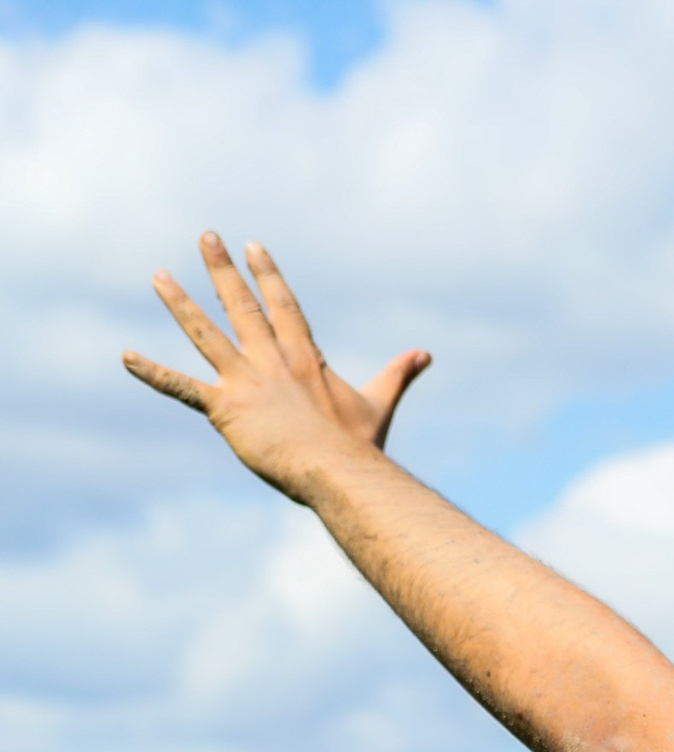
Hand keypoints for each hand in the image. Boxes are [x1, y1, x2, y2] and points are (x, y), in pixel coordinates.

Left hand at [123, 231, 429, 503]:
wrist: (338, 470)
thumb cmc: (359, 445)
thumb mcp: (380, 404)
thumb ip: (398, 374)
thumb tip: (425, 354)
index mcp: (306, 357)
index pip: (284, 306)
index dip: (269, 275)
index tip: (254, 246)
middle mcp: (273, 361)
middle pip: (243, 306)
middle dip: (224, 269)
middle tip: (207, 237)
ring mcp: (247, 382)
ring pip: (207, 334)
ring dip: (181, 304)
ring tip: (158, 275)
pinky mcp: (225, 408)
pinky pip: (182, 387)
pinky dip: (153, 373)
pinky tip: (126, 356)